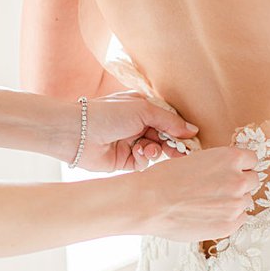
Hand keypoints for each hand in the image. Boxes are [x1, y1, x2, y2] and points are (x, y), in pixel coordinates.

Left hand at [70, 91, 199, 172]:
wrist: (76, 132)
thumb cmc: (107, 114)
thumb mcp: (144, 110)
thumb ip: (170, 121)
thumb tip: (193, 130)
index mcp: (142, 109)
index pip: (169, 121)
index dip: (181, 130)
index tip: (192, 139)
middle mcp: (138, 125)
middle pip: (166, 137)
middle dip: (173, 144)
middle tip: (183, 151)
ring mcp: (131, 143)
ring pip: (157, 151)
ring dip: (157, 150)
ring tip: (150, 148)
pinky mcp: (124, 160)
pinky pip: (144, 162)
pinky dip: (145, 158)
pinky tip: (138, 153)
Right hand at [134, 146, 262, 241]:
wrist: (149, 202)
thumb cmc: (166, 178)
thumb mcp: (197, 159)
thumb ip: (219, 166)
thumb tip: (229, 173)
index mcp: (231, 158)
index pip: (252, 160)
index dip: (241, 165)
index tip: (233, 170)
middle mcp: (238, 180)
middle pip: (252, 180)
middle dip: (240, 183)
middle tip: (220, 188)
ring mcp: (236, 204)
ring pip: (246, 201)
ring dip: (234, 201)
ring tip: (210, 203)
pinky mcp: (229, 225)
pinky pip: (240, 218)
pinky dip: (229, 217)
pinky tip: (211, 214)